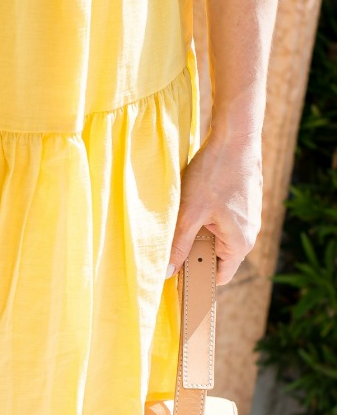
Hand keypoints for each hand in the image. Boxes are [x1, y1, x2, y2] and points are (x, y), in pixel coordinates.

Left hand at [166, 128, 263, 285]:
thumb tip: (165, 273)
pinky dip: (207, 219)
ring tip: (184, 221)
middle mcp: (250, 233)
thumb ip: (178, 246)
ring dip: (200, 234)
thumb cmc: (215, 173)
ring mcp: (248, 217)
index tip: (175, 275)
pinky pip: (222, 221)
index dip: (196, 278)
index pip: (219, 276)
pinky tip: (194, 205)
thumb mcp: (190, 213)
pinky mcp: (243, 202)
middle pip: (217, 257)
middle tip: (173, 245)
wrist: (236, 135)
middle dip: (195, 254)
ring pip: (218, 237)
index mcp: (241, 243)